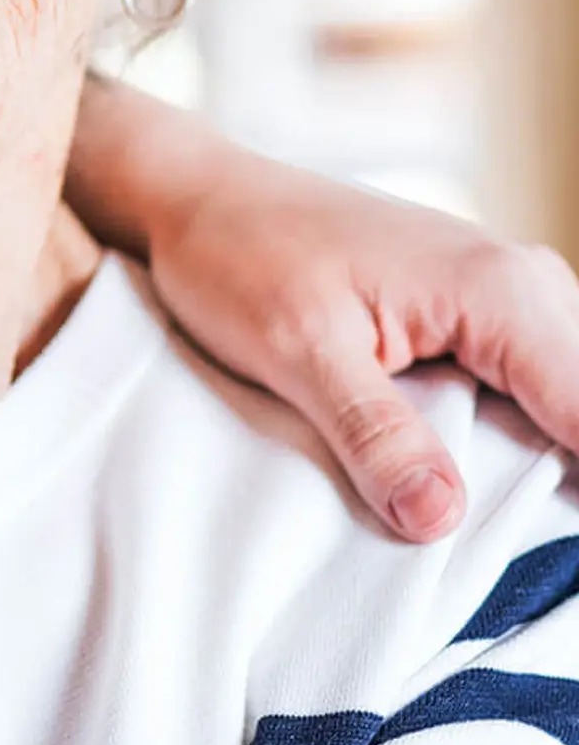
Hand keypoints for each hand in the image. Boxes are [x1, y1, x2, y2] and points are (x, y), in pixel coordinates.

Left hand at [147, 151, 578, 541]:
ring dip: (539, 465)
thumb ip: (375, 433)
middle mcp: (524, 285)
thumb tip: (441, 517)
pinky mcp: (477, 314)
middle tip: (503, 546)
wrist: (203, 198)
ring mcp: (506, 297)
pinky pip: (527, 388)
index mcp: (499, 292)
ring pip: (563, 403)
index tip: (548, 539)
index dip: (578, 491)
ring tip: (485, 517)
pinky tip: (462, 473)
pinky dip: (510, 437)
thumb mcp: (297, 352)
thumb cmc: (242, 255)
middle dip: (561, 482)